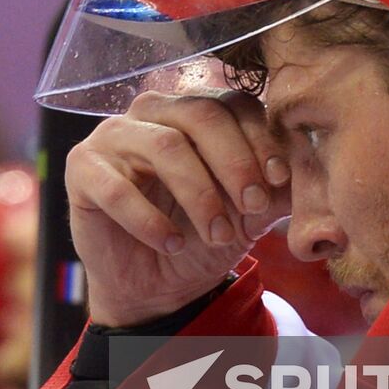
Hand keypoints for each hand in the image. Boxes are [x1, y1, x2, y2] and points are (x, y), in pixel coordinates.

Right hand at [65, 89, 289, 326]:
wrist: (152, 285)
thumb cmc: (197, 237)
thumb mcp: (247, 214)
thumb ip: (276, 189)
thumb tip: (308, 173)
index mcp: (192, 111)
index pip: (232, 103)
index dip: (260, 139)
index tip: (278, 181)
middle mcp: (151, 112)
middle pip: (200, 115)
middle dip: (235, 164)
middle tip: (253, 208)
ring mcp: (112, 136)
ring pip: (165, 146)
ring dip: (199, 194)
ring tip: (216, 234)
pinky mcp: (81, 168)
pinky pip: (118, 187)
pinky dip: (151, 220)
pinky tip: (172, 245)